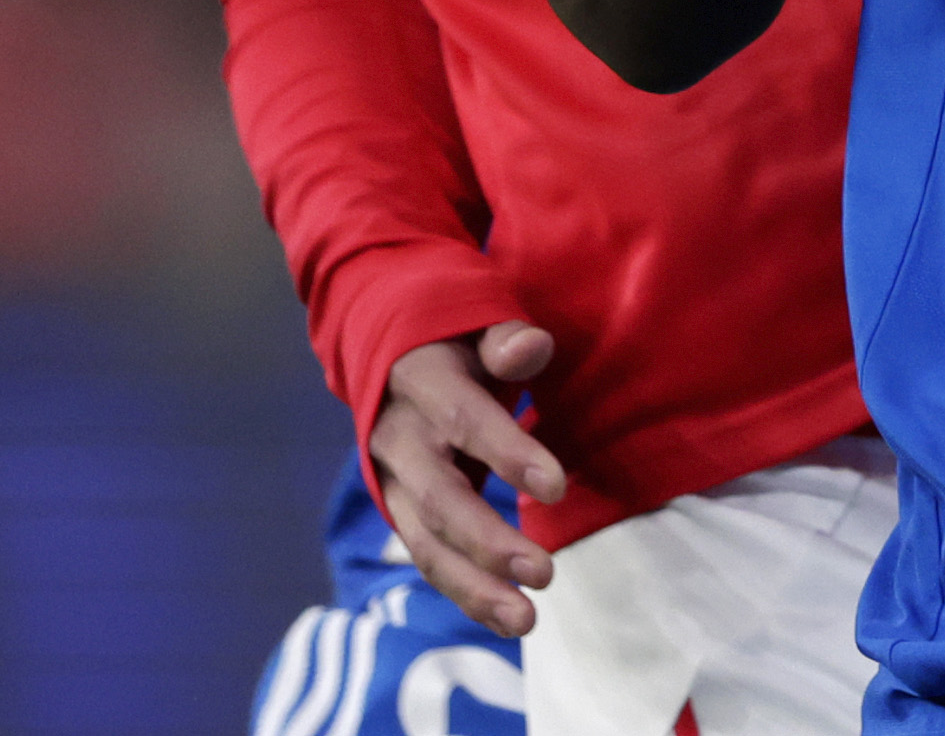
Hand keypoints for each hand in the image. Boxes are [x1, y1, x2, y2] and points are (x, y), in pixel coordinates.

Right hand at [368, 319, 568, 635]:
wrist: (387, 359)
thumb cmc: (456, 342)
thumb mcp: (475, 324)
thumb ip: (505, 338)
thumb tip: (531, 347)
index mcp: (420, 382)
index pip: (464, 420)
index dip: (507, 453)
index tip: (556, 487)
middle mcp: (398, 438)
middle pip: (440, 499)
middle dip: (489, 542)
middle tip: (544, 573)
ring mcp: (393, 482)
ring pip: (427, 544)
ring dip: (476, 588)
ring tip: (526, 620)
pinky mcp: (400, 513)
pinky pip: (430, 559)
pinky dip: (468, 594)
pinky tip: (509, 619)